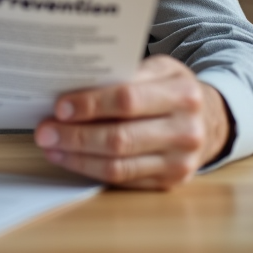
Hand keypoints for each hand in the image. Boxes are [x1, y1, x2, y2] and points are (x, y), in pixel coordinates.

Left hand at [33, 56, 230, 189]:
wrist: (208, 120)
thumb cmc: (170, 90)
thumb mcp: (158, 69)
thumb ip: (124, 74)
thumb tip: (72, 85)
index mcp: (182, 93)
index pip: (128, 100)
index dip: (91, 104)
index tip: (60, 107)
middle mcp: (186, 130)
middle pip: (120, 138)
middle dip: (75, 135)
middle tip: (44, 131)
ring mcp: (180, 161)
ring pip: (118, 165)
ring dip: (77, 156)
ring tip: (50, 146)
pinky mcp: (169, 182)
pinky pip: (122, 180)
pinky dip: (90, 169)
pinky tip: (69, 158)